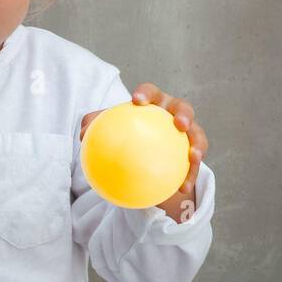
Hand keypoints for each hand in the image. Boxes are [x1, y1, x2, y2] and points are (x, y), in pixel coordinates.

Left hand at [80, 83, 208, 221]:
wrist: (143, 154)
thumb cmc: (124, 135)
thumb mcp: (107, 131)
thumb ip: (94, 128)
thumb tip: (83, 135)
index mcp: (153, 103)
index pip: (151, 92)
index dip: (146, 93)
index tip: (137, 100)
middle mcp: (173, 114)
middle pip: (184, 109)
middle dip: (185, 114)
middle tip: (180, 124)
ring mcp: (187, 134)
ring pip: (197, 136)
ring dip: (198, 146)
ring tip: (193, 157)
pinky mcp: (193, 154)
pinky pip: (194, 166)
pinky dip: (190, 177)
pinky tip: (182, 188)